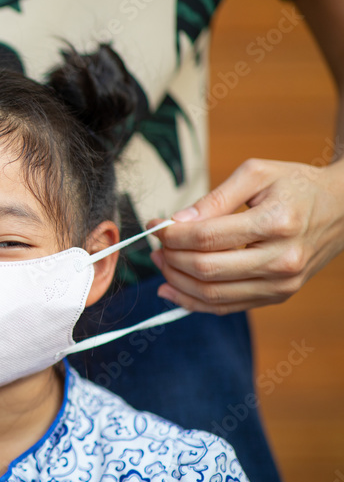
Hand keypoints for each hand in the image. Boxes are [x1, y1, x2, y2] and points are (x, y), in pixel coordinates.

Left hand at [148, 158, 343, 314]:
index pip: (207, 237)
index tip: (155, 225)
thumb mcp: (257, 174)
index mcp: (278, 223)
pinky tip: (172, 290)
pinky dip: (193, 302)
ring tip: (160, 263)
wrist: (342, 209)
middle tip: (156, 245)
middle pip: (206, 269)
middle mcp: (282, 259)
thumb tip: (176, 222)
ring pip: (213, 294)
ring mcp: (282, 284)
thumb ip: (214, 198)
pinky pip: (227, 307)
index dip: (172, 234)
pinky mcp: (278, 296)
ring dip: (176, 282)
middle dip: (170, 257)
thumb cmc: (296, 186)